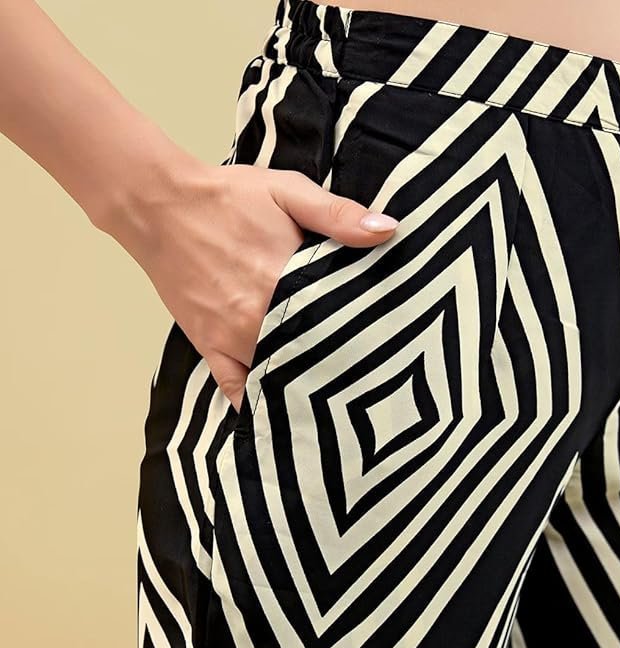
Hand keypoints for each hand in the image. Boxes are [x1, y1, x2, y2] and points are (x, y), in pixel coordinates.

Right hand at [97, 156, 398, 413]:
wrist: (160, 205)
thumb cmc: (226, 197)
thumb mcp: (289, 192)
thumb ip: (339, 215)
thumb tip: (387, 230)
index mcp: (284, 281)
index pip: (339, 319)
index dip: (366, 332)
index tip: (388, 344)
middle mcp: (258, 318)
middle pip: (313, 353)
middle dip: (341, 363)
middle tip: (371, 375)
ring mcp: (232, 337)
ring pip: (279, 374)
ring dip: (305, 382)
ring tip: (338, 396)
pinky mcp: (209, 346)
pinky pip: (234, 388)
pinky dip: (256, 403)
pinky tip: (281, 412)